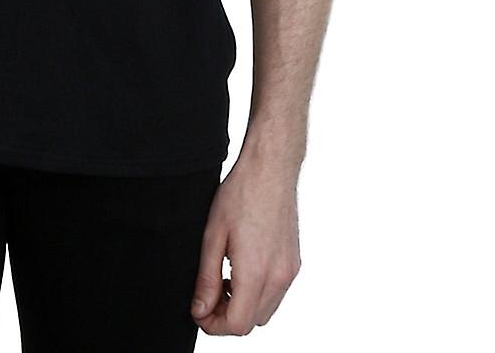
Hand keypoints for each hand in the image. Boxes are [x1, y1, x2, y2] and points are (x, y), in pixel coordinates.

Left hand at [189, 153, 300, 335]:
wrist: (271, 169)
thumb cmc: (241, 193)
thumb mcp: (213, 235)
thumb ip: (206, 278)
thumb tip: (200, 310)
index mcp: (256, 272)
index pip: (237, 325)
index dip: (213, 325)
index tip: (199, 310)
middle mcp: (278, 277)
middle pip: (252, 323)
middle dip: (227, 316)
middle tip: (208, 295)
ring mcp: (290, 271)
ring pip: (266, 311)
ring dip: (243, 306)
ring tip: (225, 278)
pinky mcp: (294, 263)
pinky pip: (276, 294)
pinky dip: (258, 293)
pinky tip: (243, 268)